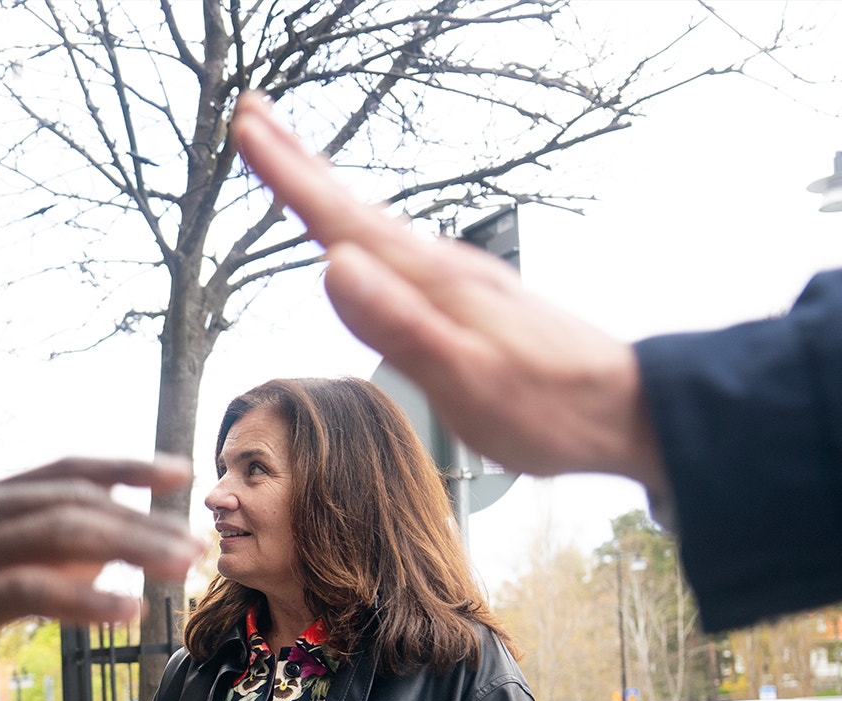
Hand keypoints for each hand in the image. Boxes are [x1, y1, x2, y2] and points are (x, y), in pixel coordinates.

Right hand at [0, 456, 201, 700]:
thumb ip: (34, 559)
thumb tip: (105, 559)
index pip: (63, 470)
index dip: (124, 467)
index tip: (180, 475)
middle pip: (72, 501)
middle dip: (142, 519)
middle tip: (196, 543)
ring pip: (58, 537)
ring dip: (130, 549)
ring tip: (179, 569)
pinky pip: (28, 591)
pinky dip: (84, 600)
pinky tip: (126, 613)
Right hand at [230, 92, 669, 497]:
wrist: (628, 410)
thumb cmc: (547, 406)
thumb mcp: (462, 378)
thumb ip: (396, 324)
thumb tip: (332, 266)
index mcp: (429, 281)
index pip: (340, 220)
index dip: (288, 176)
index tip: (247, 127)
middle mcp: (441, 267)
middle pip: (354, 207)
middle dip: (300, 162)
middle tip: (255, 116)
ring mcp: (458, 279)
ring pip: (375, 225)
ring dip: (327, 192)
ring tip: (292, 168)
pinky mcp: (470, 297)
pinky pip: (399, 250)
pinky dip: (363, 229)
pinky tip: (361, 241)